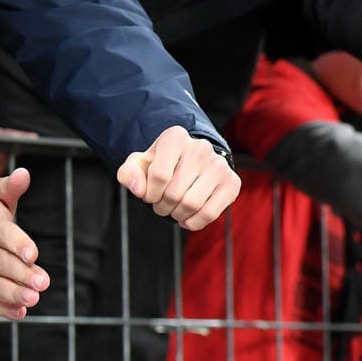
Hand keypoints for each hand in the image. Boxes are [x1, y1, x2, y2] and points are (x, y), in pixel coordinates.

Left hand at [116, 126, 240, 228]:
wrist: (193, 163)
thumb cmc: (163, 165)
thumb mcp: (140, 165)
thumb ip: (129, 174)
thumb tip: (139, 190)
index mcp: (175, 137)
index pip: (159, 176)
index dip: (149, 194)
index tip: (149, 195)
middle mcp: (201, 147)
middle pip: (174, 193)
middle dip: (162, 207)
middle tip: (161, 206)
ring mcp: (219, 165)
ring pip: (191, 204)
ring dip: (177, 215)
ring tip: (174, 211)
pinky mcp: (232, 183)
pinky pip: (210, 213)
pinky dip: (194, 223)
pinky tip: (188, 219)